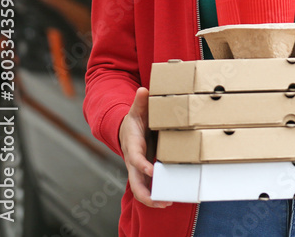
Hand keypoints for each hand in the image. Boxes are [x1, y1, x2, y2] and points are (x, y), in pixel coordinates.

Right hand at [119, 87, 170, 208]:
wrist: (127, 129)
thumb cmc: (134, 120)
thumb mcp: (137, 110)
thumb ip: (141, 102)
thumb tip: (143, 90)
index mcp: (132, 145)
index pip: (135, 157)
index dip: (142, 164)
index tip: (152, 170)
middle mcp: (133, 160)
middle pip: (135, 180)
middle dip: (145, 192)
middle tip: (159, 199)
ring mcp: (138, 168)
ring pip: (140, 187)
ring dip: (151, 197)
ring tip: (167, 203)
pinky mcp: (144, 171)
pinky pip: (147, 185)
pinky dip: (156, 193)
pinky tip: (168, 199)